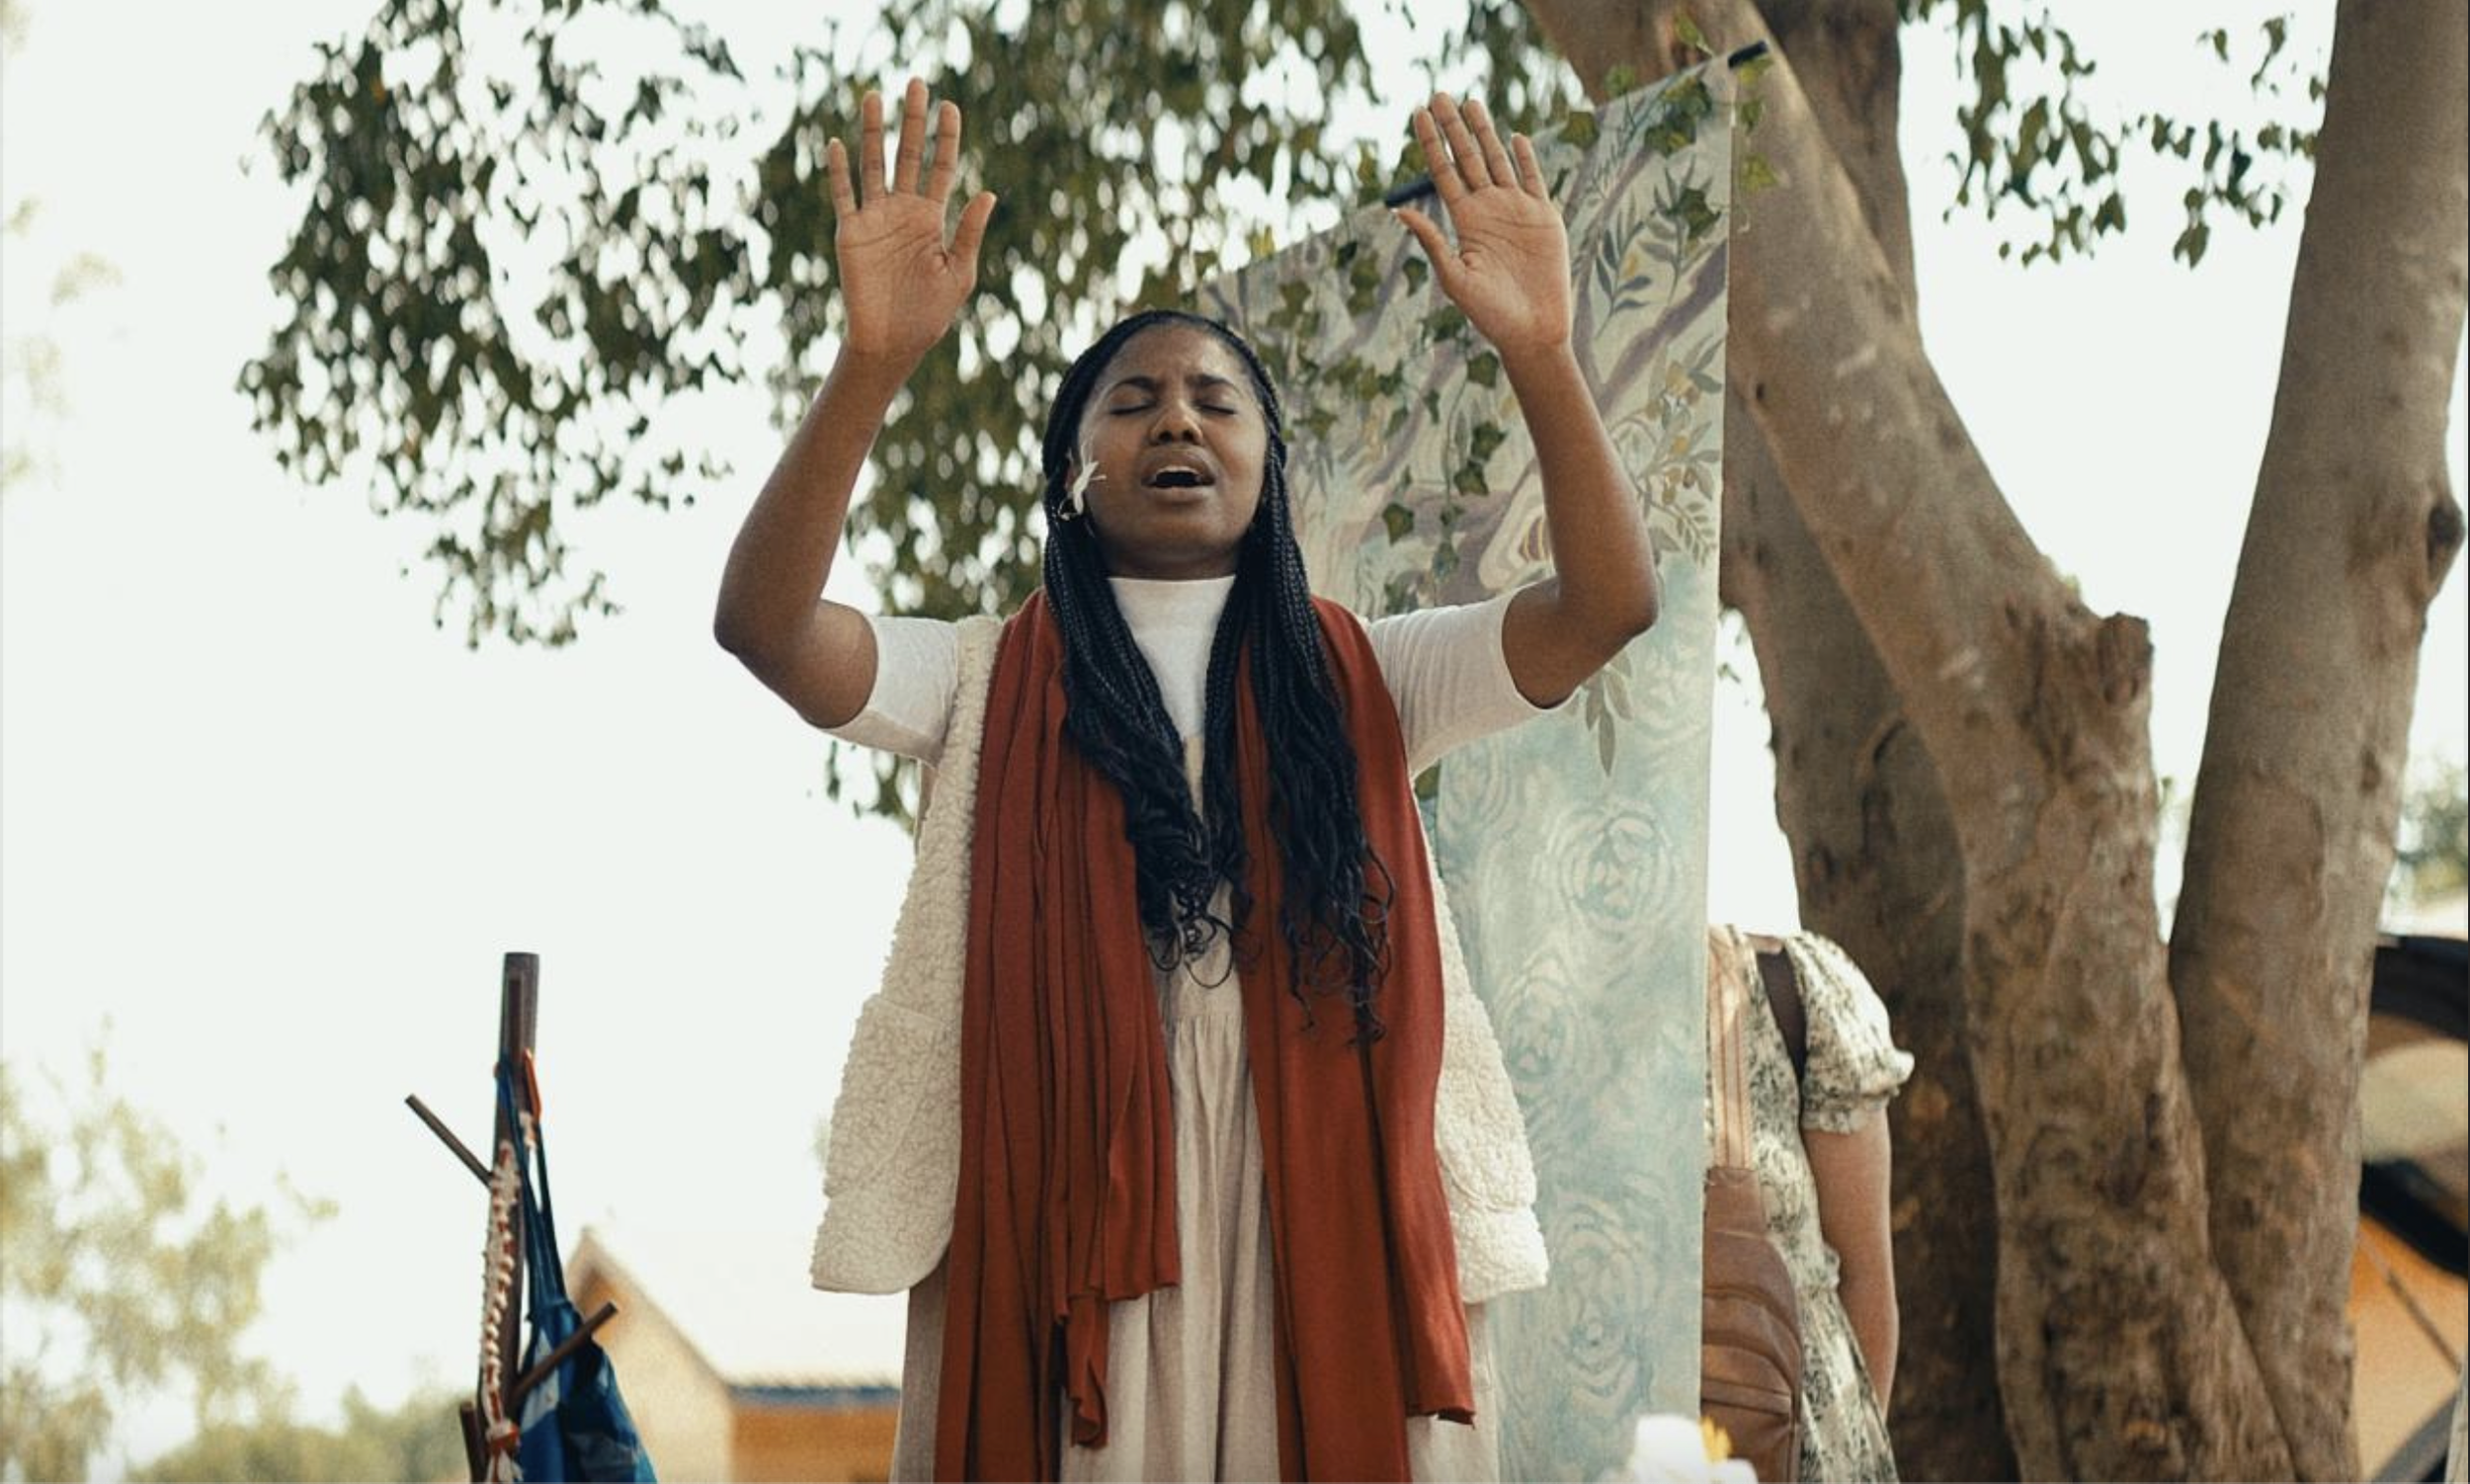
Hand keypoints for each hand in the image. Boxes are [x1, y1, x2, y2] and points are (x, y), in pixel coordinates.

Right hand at [826, 78, 997, 366]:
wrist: (892, 342)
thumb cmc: (929, 314)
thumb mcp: (958, 272)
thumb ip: (969, 233)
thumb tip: (988, 193)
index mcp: (932, 218)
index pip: (941, 168)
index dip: (945, 138)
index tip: (950, 107)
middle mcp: (903, 211)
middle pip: (908, 155)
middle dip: (912, 121)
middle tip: (916, 83)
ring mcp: (875, 219)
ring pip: (873, 165)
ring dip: (874, 132)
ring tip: (875, 97)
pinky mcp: (850, 233)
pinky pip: (843, 196)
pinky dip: (838, 171)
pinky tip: (837, 144)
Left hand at [1394, 94, 1571, 358]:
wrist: (1532, 331)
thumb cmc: (1490, 314)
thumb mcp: (1455, 277)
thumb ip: (1432, 242)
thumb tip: (1400, 211)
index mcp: (1464, 221)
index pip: (1443, 172)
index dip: (1431, 142)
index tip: (1418, 113)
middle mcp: (1487, 210)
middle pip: (1468, 158)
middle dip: (1454, 127)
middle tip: (1440, 95)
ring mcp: (1516, 211)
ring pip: (1498, 161)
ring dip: (1485, 133)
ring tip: (1472, 103)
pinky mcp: (1544, 218)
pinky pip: (1533, 181)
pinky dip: (1526, 159)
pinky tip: (1515, 138)